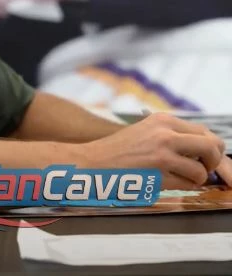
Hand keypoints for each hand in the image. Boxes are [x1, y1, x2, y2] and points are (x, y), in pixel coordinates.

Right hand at [85, 112, 227, 189]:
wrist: (94, 163)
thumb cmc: (118, 150)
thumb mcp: (145, 131)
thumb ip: (171, 135)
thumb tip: (202, 149)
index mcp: (163, 120)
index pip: (204, 131)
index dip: (210, 147)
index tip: (204, 157)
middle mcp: (166, 133)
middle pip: (211, 146)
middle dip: (213, 161)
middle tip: (202, 168)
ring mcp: (163, 154)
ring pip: (202, 170)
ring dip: (197, 178)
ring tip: (182, 177)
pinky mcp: (159, 175)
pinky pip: (187, 184)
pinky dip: (184, 186)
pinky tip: (170, 182)